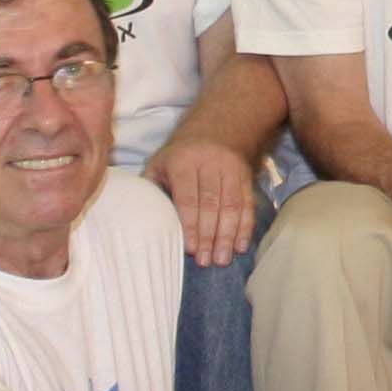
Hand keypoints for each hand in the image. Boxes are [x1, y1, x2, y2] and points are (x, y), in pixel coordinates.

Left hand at [147, 136, 258, 266]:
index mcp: (183, 162)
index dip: (190, 225)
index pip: (188, 198)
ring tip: (222, 259)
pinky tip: (240, 246)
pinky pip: (247, 204)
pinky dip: (245, 227)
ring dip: (228, 235)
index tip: (190, 249)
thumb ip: (152, 189)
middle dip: (209, 235)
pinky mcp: (246, 177)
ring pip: (231, 205)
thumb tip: (144, 220)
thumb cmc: (180, 157)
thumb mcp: (160, 163)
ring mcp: (231, 170)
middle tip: (206, 261)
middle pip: (211, 204)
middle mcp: (209, 164)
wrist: (216, 129)